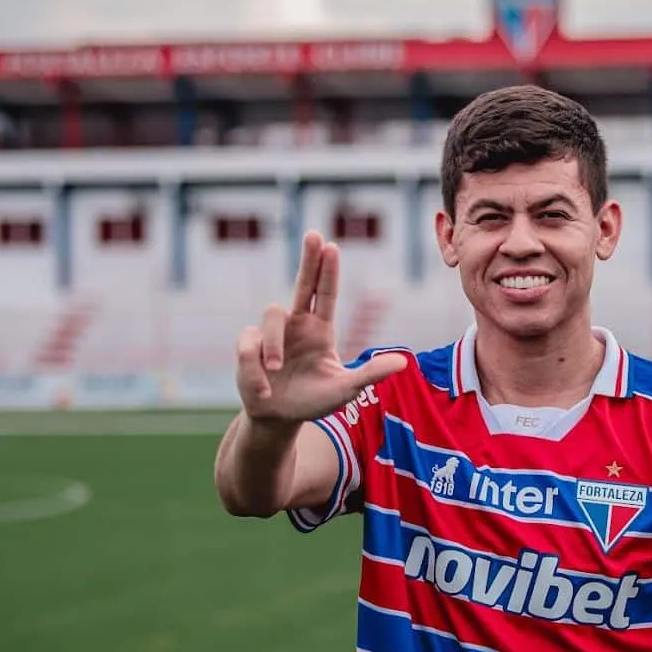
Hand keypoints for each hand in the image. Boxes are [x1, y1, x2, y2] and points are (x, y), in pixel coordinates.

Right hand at [235, 231, 406, 423]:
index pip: (326, 294)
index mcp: (320, 330)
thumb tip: (403, 362)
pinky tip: (264, 388)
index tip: (331, 246)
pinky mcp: (249, 346)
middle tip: (314, 234)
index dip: (328, 271)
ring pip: (270, 315)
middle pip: (303, 283)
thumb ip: (370, 374)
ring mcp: (271, 333)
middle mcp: (297, 324)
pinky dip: (255, 369)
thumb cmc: (313, 401)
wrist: (278, 417)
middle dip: (308, 258)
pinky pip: (248, 346)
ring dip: (273, 344)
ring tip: (277, 370)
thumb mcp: (345, 390)